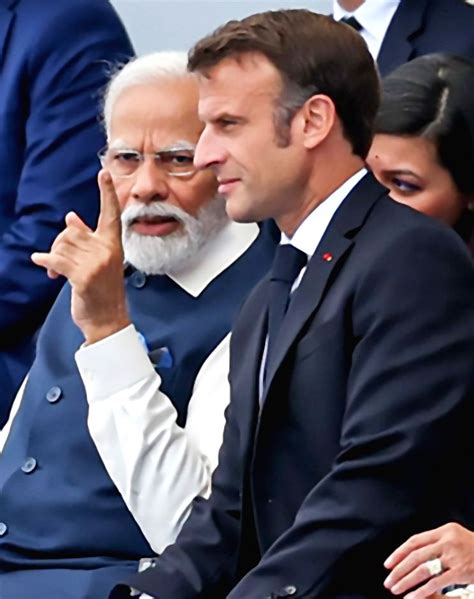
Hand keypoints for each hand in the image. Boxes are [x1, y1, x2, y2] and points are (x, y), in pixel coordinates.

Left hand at [32, 170, 129, 343]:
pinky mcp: (84, 276)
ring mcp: (97, 263)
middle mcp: (107, 251)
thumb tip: (72, 216)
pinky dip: (46, 261)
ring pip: (62, 246)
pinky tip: (41, 262)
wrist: (107, 320)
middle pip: (71, 232)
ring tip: (57, 272)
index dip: (107, 193)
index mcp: (113, 244)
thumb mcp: (99, 261)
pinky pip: (57, 260)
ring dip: (54, 257)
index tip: (104, 173)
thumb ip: (87, 238)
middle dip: (59, 244)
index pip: (110, 214)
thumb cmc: (103, 290)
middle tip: (59, 261)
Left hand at [384, 523, 473, 598]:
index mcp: (444, 531)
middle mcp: (447, 541)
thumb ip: (436, 543)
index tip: (387, 564)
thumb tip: (412, 554)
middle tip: (388, 580)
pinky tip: (412, 597)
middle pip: (416, 555)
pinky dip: (421, 591)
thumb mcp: (455, 537)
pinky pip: (436, 583)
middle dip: (399, 569)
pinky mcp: (461, 571)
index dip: (399, 552)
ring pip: (423, 569)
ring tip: (396, 589)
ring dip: (406, 580)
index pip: (415, 541)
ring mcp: (454, 556)